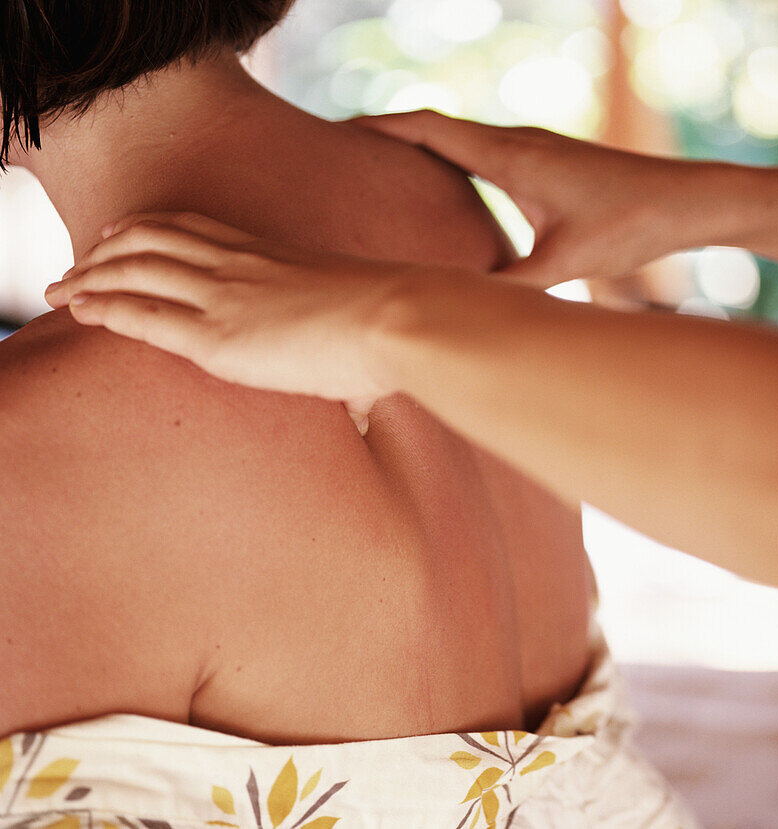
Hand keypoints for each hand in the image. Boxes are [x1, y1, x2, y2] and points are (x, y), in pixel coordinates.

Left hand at [44, 212, 440, 431]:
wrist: (399, 321)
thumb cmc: (396, 331)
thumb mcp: (362, 332)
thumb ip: (348, 369)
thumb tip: (368, 413)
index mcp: (273, 255)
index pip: (194, 227)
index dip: (149, 228)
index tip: (121, 234)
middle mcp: (240, 265)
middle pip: (151, 239)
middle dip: (104, 249)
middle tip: (77, 264)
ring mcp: (224, 296)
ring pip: (134, 269)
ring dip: (88, 275)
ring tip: (59, 291)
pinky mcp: (217, 336)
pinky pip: (142, 314)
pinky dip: (103, 306)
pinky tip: (80, 310)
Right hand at [357, 110, 707, 287]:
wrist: (688, 200)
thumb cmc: (631, 224)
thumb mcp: (567, 263)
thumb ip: (514, 286)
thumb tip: (468, 309)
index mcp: (512, 156)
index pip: (430, 129)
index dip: (382, 128)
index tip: (341, 132)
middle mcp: (519, 142)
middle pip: (438, 128)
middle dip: (392, 136)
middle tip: (350, 153)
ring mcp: (536, 148)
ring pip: (464, 139)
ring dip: (423, 147)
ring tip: (386, 170)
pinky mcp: (552, 162)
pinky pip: (487, 152)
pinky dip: (456, 161)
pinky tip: (453, 189)